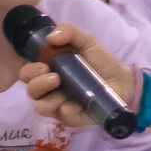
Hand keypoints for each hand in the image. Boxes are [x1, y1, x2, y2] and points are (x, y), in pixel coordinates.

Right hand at [21, 23, 136, 127]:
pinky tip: (72, 102)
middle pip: (30, 90)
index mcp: (49, 71)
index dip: (29, 70)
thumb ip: (69, 32)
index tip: (42, 64)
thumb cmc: (101, 62)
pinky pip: (59, 116)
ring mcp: (59, 105)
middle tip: (52, 76)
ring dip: (45, 95)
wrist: (123, 81)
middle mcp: (50, 90)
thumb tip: (50, 37)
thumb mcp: (87, 41)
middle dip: (35, 82)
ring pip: (39, 106)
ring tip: (59, 85)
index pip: (27, 73)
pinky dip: (63, 108)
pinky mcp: (70, 118)